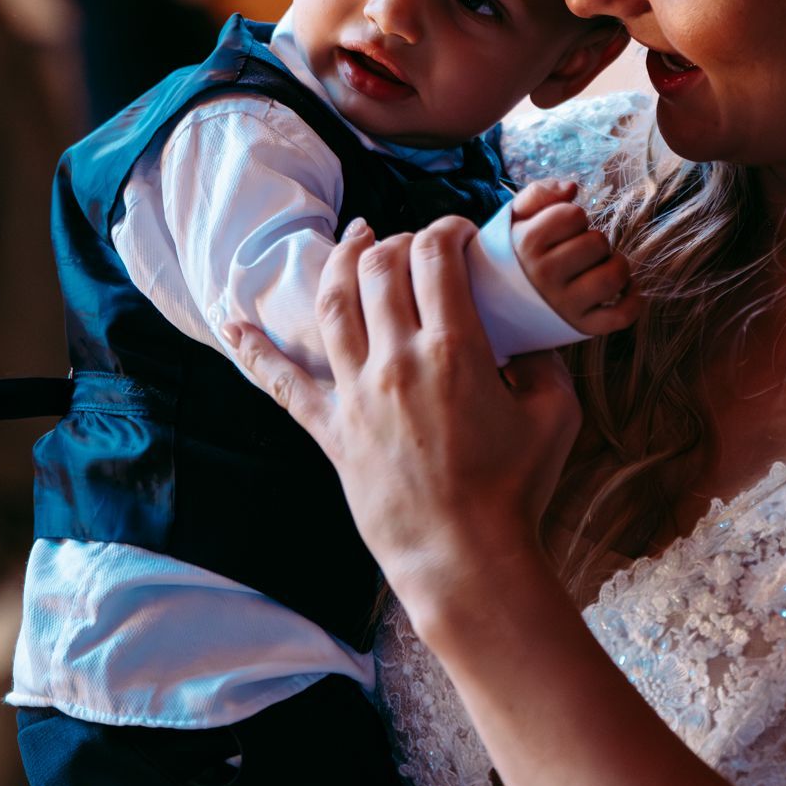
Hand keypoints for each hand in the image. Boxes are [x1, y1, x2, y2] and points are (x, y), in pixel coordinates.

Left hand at [225, 217, 580, 628]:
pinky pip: (282, 383)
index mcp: (454, 349)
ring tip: (353, 239)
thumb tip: (529, 340)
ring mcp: (357, 394)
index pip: (436, 256)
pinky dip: (254, 349)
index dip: (448, 229)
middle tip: (416, 244)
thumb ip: (543, 364)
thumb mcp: (554, 414)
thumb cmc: (515, 490)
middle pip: (380, 267)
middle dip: (398, 240)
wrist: (465, 556)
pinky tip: (232, 322)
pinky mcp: (332, 430)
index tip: (460, 234)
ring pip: (333, 302)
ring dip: (341, 261)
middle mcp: (397, 361)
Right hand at [509, 178, 639, 337]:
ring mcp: (566, 305)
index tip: (562, 231)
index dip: (573, 217)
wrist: (493, 305)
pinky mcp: (583, 327)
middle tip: (579, 251)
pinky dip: (633, 301)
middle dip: (594, 241)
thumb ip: (540, 194)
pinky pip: (622, 316)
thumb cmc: (511, 256)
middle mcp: (546, 276)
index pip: (574, 215)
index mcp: (528, 244)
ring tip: (602, 266)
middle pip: (598, 243)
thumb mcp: (513, 219)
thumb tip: (572, 187)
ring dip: (616, 266)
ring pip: (614, 277)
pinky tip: (626, 289)